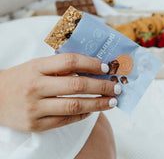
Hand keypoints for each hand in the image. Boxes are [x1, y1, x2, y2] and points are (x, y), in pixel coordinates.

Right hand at [0, 53, 120, 131]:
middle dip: (101, 86)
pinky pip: (65, 120)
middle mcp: (35, 87)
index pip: (70, 61)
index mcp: (37, 67)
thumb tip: (93, 67)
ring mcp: (35, 108)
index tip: (106, 67)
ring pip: (74, 105)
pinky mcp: (35, 125)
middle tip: (117, 86)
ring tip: (112, 101)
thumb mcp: (38, 65)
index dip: (91, 63)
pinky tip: (93, 110)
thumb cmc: (22, 77)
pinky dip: (82, 115)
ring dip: (97, 103)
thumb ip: (61, 66)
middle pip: (76, 85)